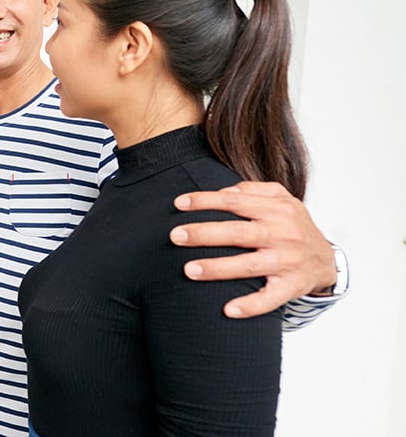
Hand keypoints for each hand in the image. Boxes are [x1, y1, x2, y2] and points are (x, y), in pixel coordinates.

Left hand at [171, 181, 335, 318]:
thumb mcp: (282, 200)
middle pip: (238, 233)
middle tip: (175, 236)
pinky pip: (270, 299)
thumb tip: (222, 191)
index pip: (235, 202)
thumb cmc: (294, 227)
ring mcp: (288, 262)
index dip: (206, 201)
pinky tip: (227, 310)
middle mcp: (283, 235)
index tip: (178, 204)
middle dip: (204, 234)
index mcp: (277, 210)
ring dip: (218, 269)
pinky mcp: (292, 287)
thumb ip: (252, 191)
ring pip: (249, 266)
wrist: (327, 260)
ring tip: (189, 270)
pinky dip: (250, 305)